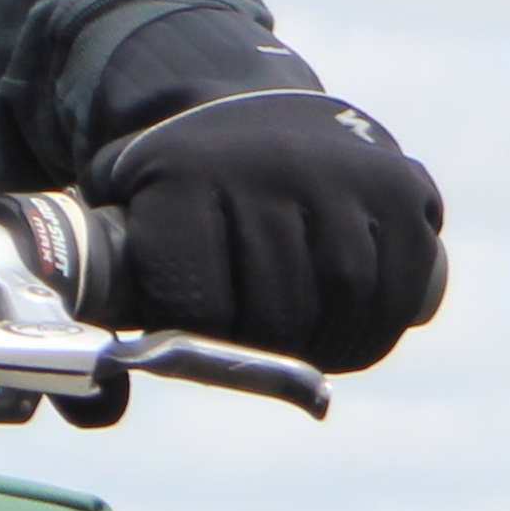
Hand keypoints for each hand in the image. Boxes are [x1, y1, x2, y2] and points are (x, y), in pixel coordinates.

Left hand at [83, 90, 446, 371]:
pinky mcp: (398, 181)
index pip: (200, 305)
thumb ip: (103, 308)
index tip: (195, 338)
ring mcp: (339, 169)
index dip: (200, 343)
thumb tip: (104, 406)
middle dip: (269, 353)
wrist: (235, 105)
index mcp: (182, 175)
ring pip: (348, 294)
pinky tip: (355, 334)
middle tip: (261, 360)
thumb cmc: (171, 190)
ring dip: (334, 347)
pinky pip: (406, 276)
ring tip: (310, 356)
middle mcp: (266, 164)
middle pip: (280, 306)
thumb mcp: (117, 222)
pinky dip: (384, 321)